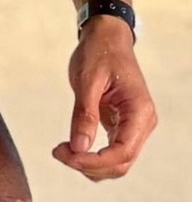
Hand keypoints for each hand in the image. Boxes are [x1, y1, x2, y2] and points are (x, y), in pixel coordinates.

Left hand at [52, 15, 156, 180]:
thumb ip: (85, 114)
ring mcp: (134, 126)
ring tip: (62, 151)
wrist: (106, 36)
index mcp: (139, 112)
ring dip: (90, 165)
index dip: (95, 161)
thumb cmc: (100, 51)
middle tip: (59, 152)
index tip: (67, 155)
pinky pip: (111, 151)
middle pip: (121, 163)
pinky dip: (92, 156)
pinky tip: (71, 148)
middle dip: (89, 165)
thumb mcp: (88, 80)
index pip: (122, 152)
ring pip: (116, 163)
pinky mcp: (122, 125)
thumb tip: (78, 148)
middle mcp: (142, 123)